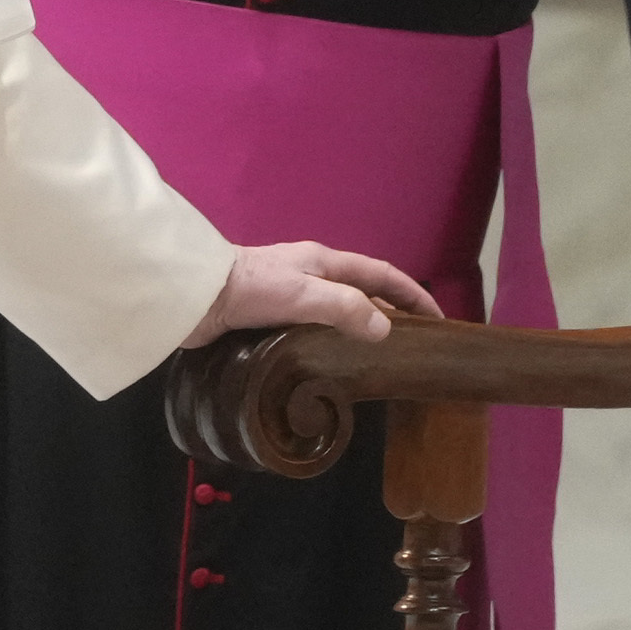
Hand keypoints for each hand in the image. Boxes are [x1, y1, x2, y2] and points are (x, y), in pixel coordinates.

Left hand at [184, 240, 439, 347]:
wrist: (192, 295)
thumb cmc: (250, 290)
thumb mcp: (304, 295)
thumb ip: (346, 309)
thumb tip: (384, 328)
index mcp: (323, 262)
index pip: (381, 275)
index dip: (412, 295)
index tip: (439, 320)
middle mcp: (309, 275)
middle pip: (360, 292)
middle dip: (389, 313)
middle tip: (410, 345)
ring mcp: (287, 296)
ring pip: (335, 313)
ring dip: (357, 331)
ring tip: (376, 362)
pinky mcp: (266, 318)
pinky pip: (310, 330)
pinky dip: (329, 344)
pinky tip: (330, 366)